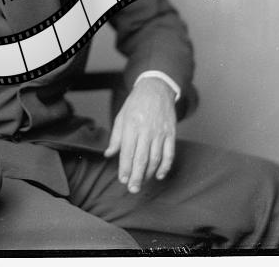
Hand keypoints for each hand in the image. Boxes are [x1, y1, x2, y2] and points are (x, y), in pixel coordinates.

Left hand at [104, 77, 175, 193]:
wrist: (156, 88)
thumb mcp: (121, 116)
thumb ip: (116, 137)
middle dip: (136, 176)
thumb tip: (108, 154)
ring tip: (142, 182)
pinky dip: (165, 166)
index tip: (122, 180)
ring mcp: (160, 132)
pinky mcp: (171, 133)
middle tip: (133, 189)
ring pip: (155, 158)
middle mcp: (146, 129)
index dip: (125, 167)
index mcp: (131, 125)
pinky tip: (160, 175)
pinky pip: (169, 153)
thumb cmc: (136, 103)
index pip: (127, 151)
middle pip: (141, 158)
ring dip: (149, 173)